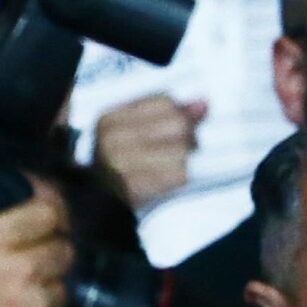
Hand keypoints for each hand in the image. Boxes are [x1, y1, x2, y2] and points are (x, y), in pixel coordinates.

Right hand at [92, 93, 206, 210]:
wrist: (102, 204)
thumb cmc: (123, 166)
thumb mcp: (134, 134)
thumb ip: (169, 115)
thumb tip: (204, 104)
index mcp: (111, 119)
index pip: (164, 102)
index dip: (182, 114)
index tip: (182, 127)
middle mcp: (113, 138)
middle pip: (177, 124)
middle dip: (189, 137)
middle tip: (184, 150)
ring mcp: (122, 162)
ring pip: (182, 150)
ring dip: (187, 160)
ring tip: (175, 167)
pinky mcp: (136, 186)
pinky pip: (179, 175)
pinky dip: (182, 178)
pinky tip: (172, 181)